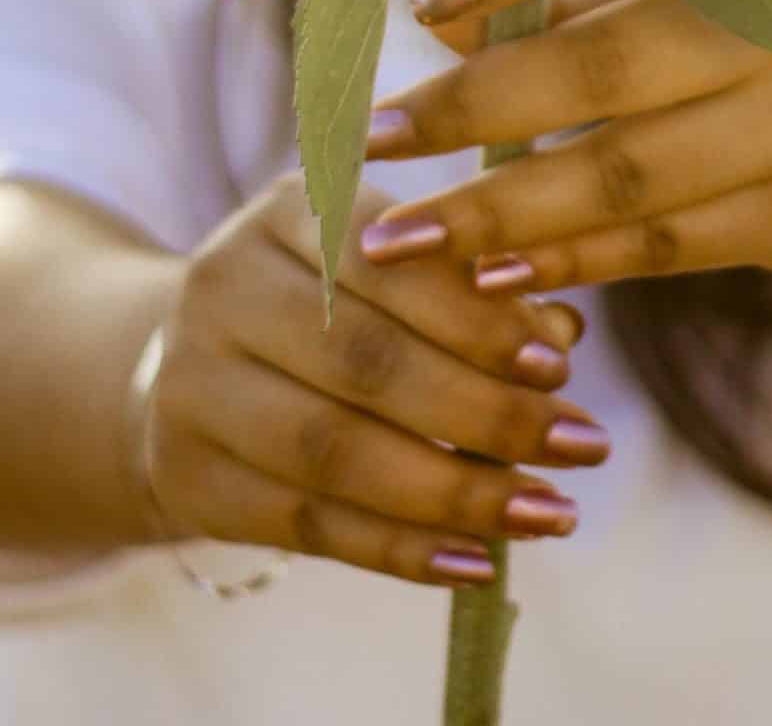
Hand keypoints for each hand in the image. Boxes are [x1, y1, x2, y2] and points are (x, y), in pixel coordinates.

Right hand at [143, 170, 607, 589]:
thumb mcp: (388, 270)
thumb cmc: (329, 305)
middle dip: (487, 412)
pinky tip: (477, 561)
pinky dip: (400, 550)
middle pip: (365, 361)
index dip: (475, 318)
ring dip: (456, 491)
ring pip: (336, 452)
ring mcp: (194, 383)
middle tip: (583, 446)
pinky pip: (307, 525)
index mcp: (286, 210)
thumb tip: (560, 333)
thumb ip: (474, 291)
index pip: (387, 263)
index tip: (561, 366)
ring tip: (549, 513)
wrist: (188, 362)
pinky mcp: (189, 476)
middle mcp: (225, 284)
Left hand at [356, 0, 771, 291]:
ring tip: (397, 238)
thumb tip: (440, 20)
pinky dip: (566, 262)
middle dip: (472, 108)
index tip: (421, 4)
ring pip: (628, 177)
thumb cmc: (720, 9)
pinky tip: (484, 275)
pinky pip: (663, 246)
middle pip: (605, 69)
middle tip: (369, 140)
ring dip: (498, 213)